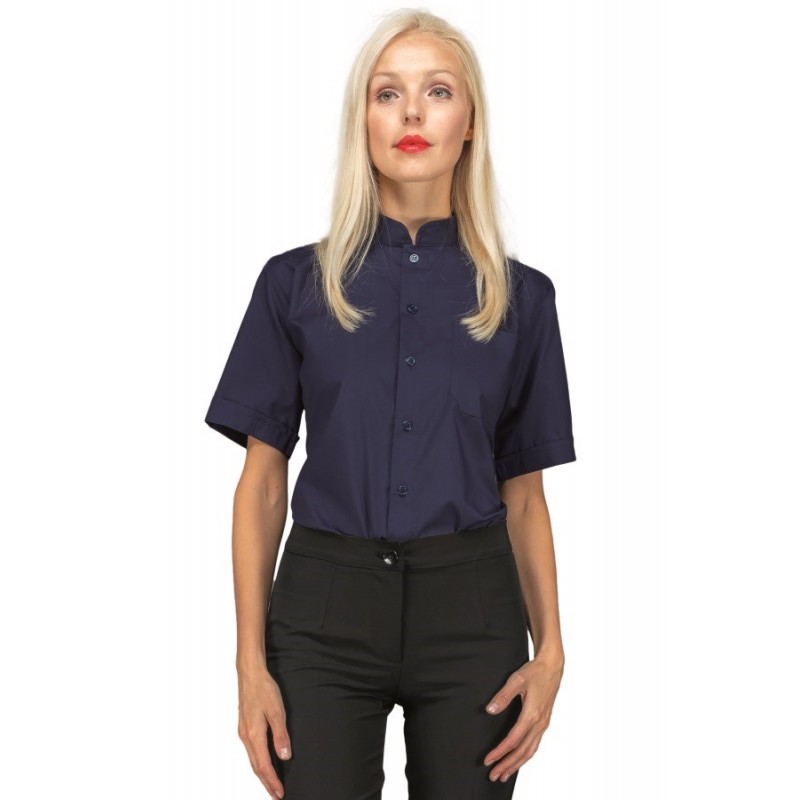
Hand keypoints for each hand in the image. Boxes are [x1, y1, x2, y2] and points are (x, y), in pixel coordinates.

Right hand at [237, 667, 291, 798]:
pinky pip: (251, 751)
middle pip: (256, 767)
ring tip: (271, 783)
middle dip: (266, 782)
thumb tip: (284, 756)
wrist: (250, 674)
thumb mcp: (276, 711)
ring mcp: (244, 732)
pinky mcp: (244, 727)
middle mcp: (246, 737)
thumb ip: (280, 734)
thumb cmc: (263, 689)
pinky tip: (264, 762)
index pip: (263, 765)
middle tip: (276, 794)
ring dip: (262, 774)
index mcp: (254, 734)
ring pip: (252, 760)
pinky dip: (258, 762)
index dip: (272, 781)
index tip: (279, 793)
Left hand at [482, 652, 564, 782]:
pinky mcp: (544, 722)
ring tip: (504, 774)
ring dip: (516, 764)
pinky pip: (535, 745)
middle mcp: (539, 723)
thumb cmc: (535, 671)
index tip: (488, 760)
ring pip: (530, 751)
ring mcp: (543, 724)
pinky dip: (525, 756)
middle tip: (494, 775)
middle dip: (507, 765)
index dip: (500, 752)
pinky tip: (518, 759)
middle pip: (522, 751)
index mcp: (532, 714)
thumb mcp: (516, 680)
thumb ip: (503, 696)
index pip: (513, 740)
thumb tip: (490, 710)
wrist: (552, 666)